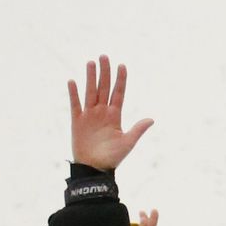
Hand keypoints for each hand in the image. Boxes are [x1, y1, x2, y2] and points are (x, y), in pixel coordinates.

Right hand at [67, 55, 153, 169]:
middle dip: (105, 73)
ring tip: (91, 63)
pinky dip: (74, 94)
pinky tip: (73, 81)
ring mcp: (89, 115)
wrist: (95, 168)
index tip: (122, 66)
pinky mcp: (77, 121)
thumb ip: (138, 130)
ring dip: (90, 78)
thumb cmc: (112, 157)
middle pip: (104, 88)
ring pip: (90, 92)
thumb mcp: (127, 143)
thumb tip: (152, 119)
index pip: (118, 94)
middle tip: (104, 56)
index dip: (120, 80)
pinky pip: (75, 105)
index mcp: (115, 116)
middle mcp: (102, 112)